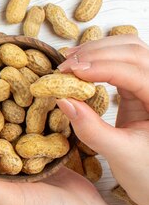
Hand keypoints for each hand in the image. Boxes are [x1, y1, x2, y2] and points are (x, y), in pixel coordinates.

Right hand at [57, 35, 148, 204]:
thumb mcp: (119, 154)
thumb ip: (91, 128)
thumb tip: (63, 101)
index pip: (133, 71)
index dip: (100, 67)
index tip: (69, 72)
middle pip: (133, 50)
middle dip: (96, 53)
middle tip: (64, 67)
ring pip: (128, 49)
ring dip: (97, 51)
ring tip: (69, 64)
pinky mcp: (141, 89)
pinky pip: (122, 62)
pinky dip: (99, 59)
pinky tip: (79, 67)